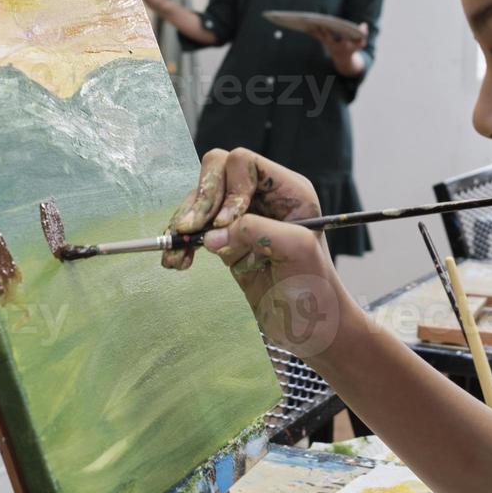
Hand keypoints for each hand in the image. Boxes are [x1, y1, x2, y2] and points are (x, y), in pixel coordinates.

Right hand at [163, 149, 341, 354]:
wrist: (311, 329)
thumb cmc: (315, 290)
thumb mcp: (296, 251)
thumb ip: (259, 231)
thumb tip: (213, 234)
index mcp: (288, 190)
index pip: (244, 163)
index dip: (229, 188)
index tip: (226, 222)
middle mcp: (263, 198)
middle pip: (216, 172)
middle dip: (200, 200)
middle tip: (189, 229)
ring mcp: (242, 219)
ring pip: (200, 201)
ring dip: (184, 224)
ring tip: (177, 253)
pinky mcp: (227, 242)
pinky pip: (194, 230)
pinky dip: (181, 243)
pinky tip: (177, 261)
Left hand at [310, 22, 367, 74]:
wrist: (343, 60)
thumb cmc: (353, 48)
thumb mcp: (361, 42)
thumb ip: (363, 33)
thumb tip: (364, 25)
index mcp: (344, 46)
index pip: (342, 39)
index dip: (340, 33)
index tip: (334, 26)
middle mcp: (334, 46)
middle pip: (327, 37)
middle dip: (323, 30)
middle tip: (318, 22)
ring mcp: (328, 44)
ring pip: (319, 36)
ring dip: (315, 29)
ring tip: (309, 20)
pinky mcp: (323, 41)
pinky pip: (316, 35)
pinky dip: (312, 30)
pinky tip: (307, 23)